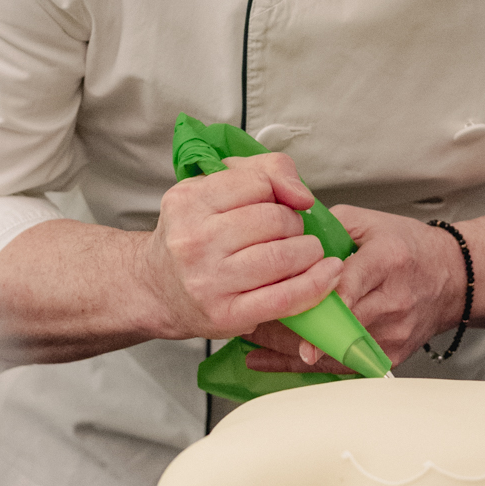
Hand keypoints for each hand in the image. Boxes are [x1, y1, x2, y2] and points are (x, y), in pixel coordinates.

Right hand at [138, 154, 344, 342]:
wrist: (157, 288)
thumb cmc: (193, 235)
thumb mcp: (213, 187)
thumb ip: (264, 171)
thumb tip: (302, 195)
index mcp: (188, 201)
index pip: (259, 181)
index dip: (279, 190)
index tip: (279, 202)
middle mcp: (193, 240)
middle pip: (274, 219)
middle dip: (293, 223)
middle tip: (288, 232)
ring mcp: (208, 280)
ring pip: (283, 256)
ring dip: (308, 252)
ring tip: (305, 252)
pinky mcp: (226, 314)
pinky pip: (285, 297)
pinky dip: (315, 284)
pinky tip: (328, 274)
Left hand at [244, 205, 465, 373]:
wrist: (453, 280)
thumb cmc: (410, 249)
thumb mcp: (371, 223)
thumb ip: (328, 226)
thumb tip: (285, 234)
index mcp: (387, 262)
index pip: (350, 285)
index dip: (318, 302)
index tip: (287, 313)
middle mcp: (392, 302)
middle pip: (336, 324)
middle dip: (291, 326)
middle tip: (250, 322)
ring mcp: (393, 335)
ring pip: (335, 350)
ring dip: (292, 350)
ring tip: (254, 344)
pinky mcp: (390, 356)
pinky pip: (344, 365)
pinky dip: (309, 364)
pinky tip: (276, 360)